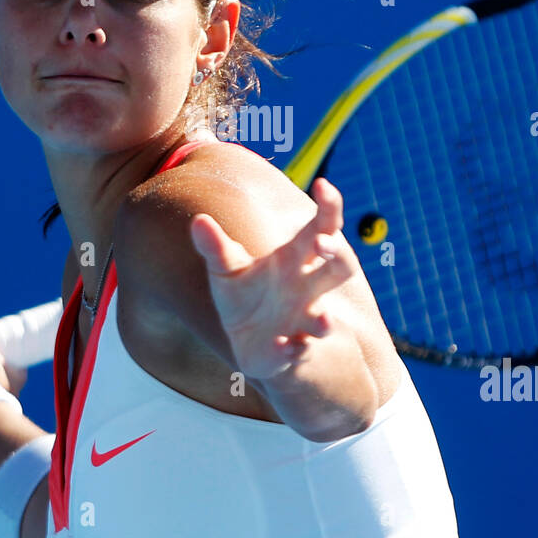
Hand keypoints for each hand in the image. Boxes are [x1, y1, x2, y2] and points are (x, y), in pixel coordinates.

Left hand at [188, 177, 357, 380]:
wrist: (250, 343)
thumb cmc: (245, 296)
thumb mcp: (227, 270)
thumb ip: (215, 247)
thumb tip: (198, 221)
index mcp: (296, 260)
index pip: (322, 228)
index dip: (328, 207)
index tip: (325, 184)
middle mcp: (308, 289)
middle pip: (339, 267)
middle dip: (335, 255)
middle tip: (322, 243)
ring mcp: (304, 322)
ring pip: (326, 321)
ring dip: (325, 321)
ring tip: (323, 320)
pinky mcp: (291, 352)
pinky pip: (298, 353)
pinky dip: (292, 351)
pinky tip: (284, 347)